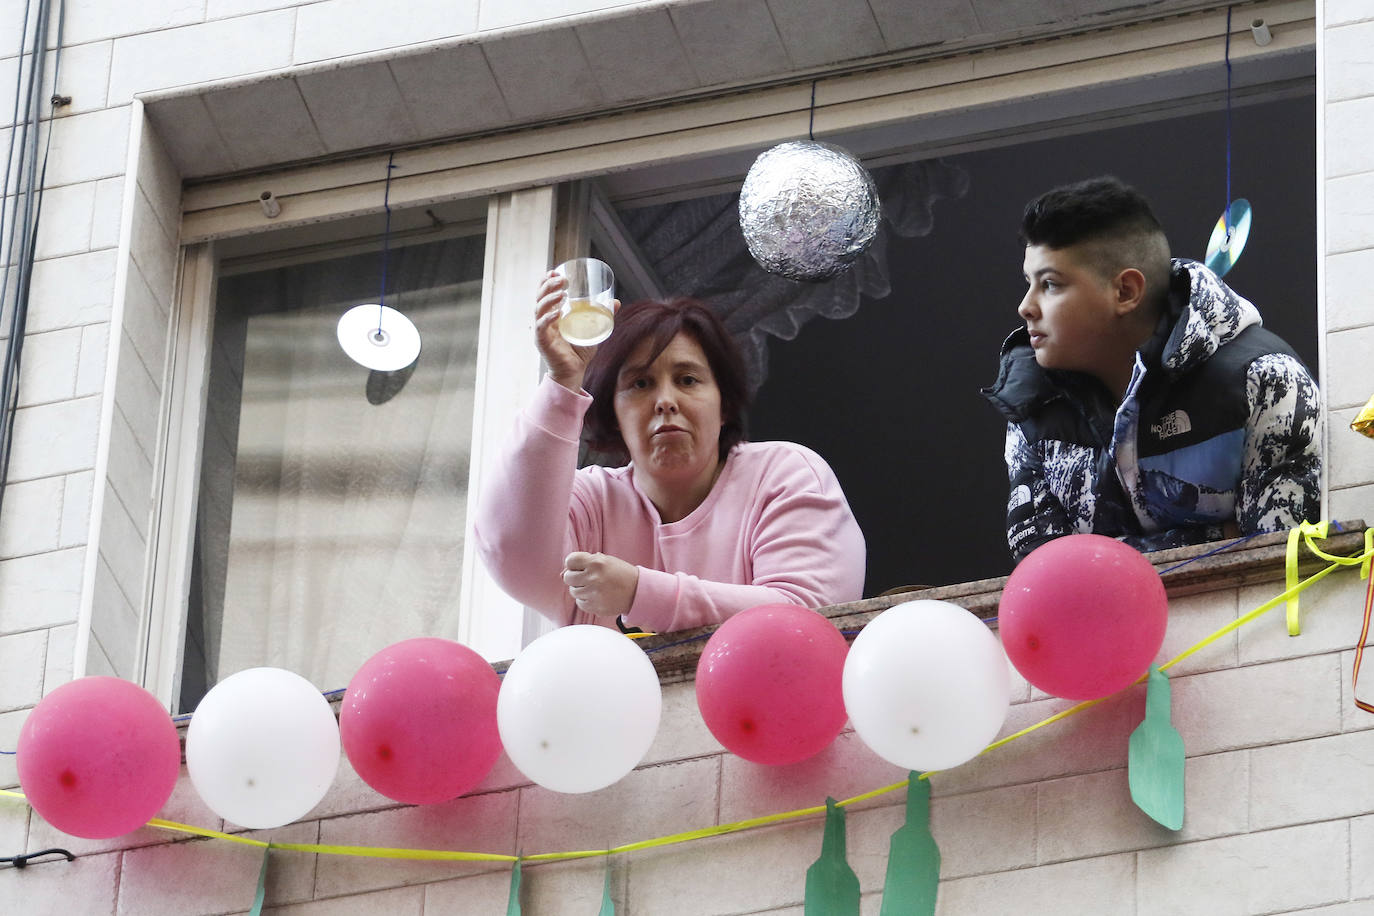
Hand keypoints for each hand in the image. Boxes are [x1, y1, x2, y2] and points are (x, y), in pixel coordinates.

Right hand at [535, 272, 618, 392]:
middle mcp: (544, 320)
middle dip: (548, 286)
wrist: (575, 372)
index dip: (546, 281)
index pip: (544, 294)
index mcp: (552, 314)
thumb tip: (616, 302)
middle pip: (540, 297)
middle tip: (562, 279)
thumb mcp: (593, 329)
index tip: (555, 271)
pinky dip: (548, 318)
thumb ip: (602, 315)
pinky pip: (542, 327)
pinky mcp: (542, 341)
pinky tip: (557, 313)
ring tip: (561, 293)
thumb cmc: (580, 351)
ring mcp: (542, 330)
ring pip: (539, 309)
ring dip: (549, 299)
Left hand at [562, 551, 638, 618]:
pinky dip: (585, 600)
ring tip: (594, 587)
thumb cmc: (619, 573)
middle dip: (574, 577)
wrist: (637, 591)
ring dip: (581, 589)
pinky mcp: (595, 607)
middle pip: (568, 577)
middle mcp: (593, 578)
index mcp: (596, 562)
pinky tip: (597, 596)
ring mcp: (594, 594)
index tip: (579, 566)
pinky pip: (580, 603)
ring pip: (573, 591)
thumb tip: (562, 574)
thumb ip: (584, 563)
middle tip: (586, 578)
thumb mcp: (605, 561)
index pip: (570, 560)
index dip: (573, 564)